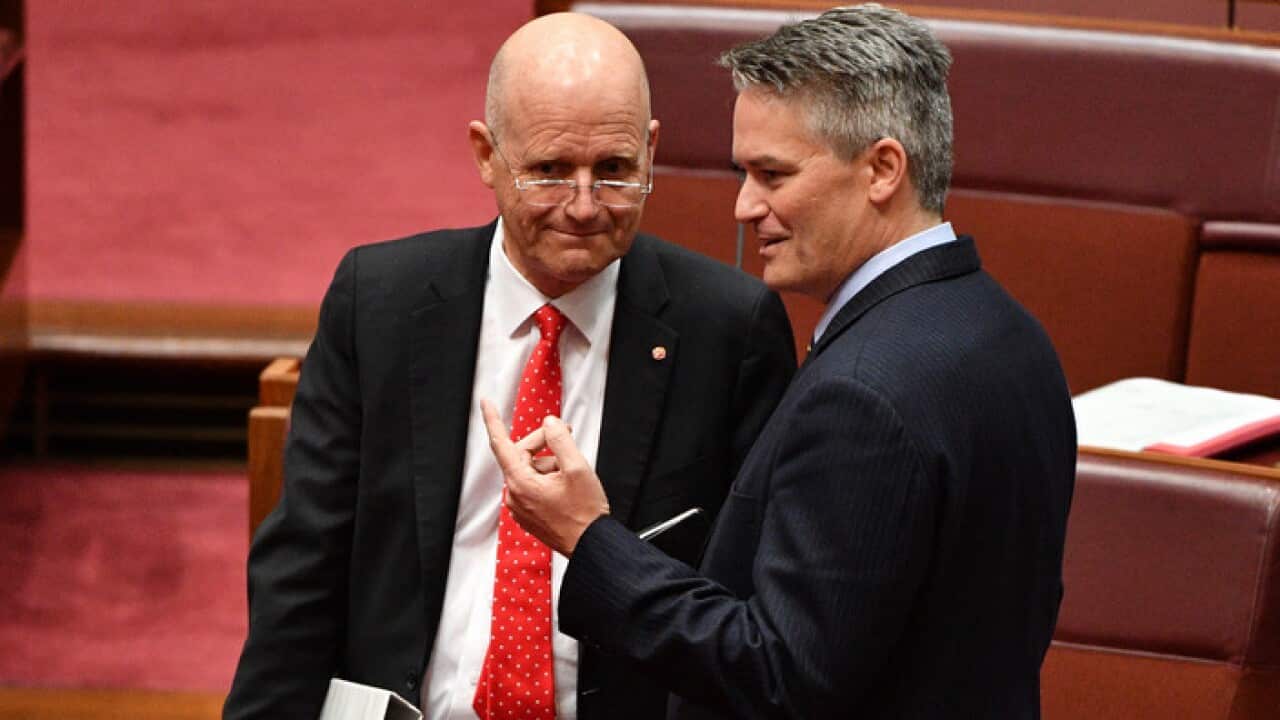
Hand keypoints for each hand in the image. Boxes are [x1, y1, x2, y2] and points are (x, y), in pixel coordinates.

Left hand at [481, 399, 609, 555]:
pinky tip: (567, 485)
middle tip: (566, 434)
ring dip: (551, 463)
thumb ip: (560, 439)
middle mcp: (516, 496)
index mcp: (521, 483)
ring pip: (530, 470)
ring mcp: (521, 507)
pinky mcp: (529, 514)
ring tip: (573, 472)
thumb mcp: (577, 467)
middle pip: (522, 455)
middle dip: (543, 442)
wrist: (591, 546)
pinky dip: (549, 478)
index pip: (501, 444)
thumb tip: (549, 423)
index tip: (485, 403)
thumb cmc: (585, 513)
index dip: (493, 420)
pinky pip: (533, 485)